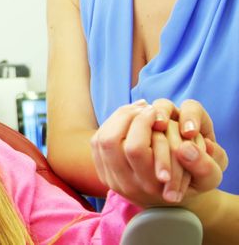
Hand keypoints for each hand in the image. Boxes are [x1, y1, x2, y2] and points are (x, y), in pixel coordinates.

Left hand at [92, 99, 225, 206]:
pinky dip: (109, 125)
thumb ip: (203, 163)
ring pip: (100, 140)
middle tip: (142, 106)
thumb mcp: (208, 175)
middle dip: (125, 117)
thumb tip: (185, 148)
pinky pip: (96, 143)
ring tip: (136, 108)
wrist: (173, 199)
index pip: (134, 149)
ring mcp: (111, 180)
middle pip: (110, 142)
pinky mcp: (103, 172)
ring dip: (116, 118)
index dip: (142, 123)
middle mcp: (127, 185)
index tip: (153, 110)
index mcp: (151, 185)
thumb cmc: (193, 180)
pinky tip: (127, 117)